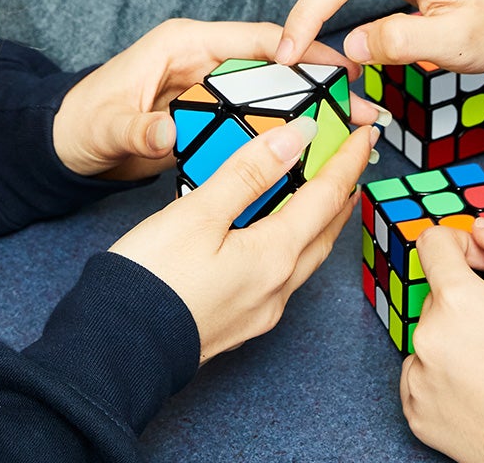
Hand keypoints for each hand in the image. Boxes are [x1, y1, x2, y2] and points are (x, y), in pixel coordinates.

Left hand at [53, 19, 368, 181]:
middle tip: (363, 106)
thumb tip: (165, 133)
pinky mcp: (213, 116)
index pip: (254, 38)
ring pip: (273, 95)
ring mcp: (211, 88)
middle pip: (274, 66)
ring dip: (311, 112)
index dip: (299, 50)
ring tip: (354, 130)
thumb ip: (137, 129)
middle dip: (321, 84)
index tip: (340, 66)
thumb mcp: (108, 127)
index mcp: (185, 43)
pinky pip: (258, 120)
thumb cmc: (82, 123)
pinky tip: (316, 152)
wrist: (68, 146)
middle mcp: (205, 59)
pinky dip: (287, 133)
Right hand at [110, 115, 379, 362]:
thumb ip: (250, 172)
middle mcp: (278, 287)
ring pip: (307, 256)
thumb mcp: (199, 212)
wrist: (118, 351)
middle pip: (326, 230)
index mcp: (274, 256)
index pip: (327, 197)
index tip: (365, 133)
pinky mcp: (241, 322)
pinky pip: (284, 275)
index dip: (347, 160)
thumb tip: (297, 136)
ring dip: (322, 221)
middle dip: (343, 191)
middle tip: (350, 159)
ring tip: (325, 194)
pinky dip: (294, 244)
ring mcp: (261, 310)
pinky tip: (279, 238)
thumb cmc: (151, 280)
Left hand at [403, 217, 483, 462]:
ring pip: (430, 336)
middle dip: (469, 298)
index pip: (433, 243)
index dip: (466, 246)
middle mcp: (426, 341)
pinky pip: (422, 377)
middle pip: (437, 293)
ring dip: (456, 338)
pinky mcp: (419, 418)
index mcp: (457, 304)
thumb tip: (482, 229)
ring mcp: (420, 383)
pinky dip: (446, 375)